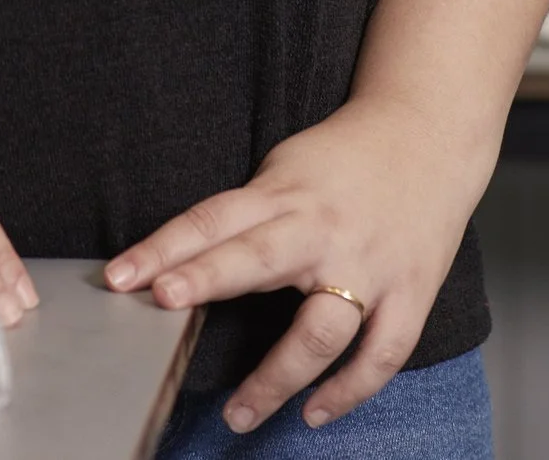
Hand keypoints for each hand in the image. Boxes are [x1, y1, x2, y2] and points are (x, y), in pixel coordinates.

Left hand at [102, 98, 487, 432]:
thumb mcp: (285, 167)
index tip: (120, 275)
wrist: (428, 134)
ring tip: (238, 413)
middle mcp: (322, 229)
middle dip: (208, 279)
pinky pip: (380, 353)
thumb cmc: (344, 157)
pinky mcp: (410, 293)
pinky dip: (348, 389)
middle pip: (259, 258)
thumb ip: (247, 213)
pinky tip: (314, 413)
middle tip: (163, 303)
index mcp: (285, 193)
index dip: (164, 247)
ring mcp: (369, 266)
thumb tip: (188, 260)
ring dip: (279, 374)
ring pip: (322, 327)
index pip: (213, 220)